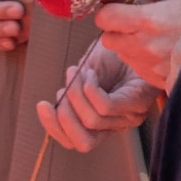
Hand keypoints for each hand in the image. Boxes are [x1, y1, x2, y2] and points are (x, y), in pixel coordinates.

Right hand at [37, 45, 160, 152]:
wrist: (132, 37)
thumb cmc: (108, 57)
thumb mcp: (81, 78)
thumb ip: (70, 96)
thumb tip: (54, 109)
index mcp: (101, 123)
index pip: (76, 143)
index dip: (54, 128)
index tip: (42, 105)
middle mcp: (117, 125)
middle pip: (83, 143)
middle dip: (64, 118)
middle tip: (61, 91)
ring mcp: (130, 116)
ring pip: (91, 120)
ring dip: (76, 93)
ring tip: (77, 72)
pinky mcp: (138, 102)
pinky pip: (105, 106)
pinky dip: (89, 88)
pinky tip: (89, 72)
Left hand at [95, 0, 180, 89]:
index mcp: (150, 21)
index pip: (105, 18)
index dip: (108, 11)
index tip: (116, 8)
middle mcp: (147, 46)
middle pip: (108, 39)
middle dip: (116, 29)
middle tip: (132, 21)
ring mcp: (153, 65)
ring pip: (122, 54)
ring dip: (129, 44)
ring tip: (151, 34)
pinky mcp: (159, 78)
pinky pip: (138, 68)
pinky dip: (143, 59)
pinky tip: (160, 48)